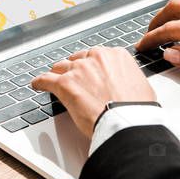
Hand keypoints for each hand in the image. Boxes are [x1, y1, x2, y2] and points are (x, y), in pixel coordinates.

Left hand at [31, 47, 155, 137]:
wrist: (127, 122)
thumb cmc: (136, 109)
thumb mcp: (141, 86)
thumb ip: (128, 79)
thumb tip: (127, 86)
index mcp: (116, 55)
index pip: (98, 56)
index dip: (92, 66)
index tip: (91, 72)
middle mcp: (96, 58)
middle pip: (77, 60)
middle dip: (76, 69)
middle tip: (76, 80)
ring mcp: (78, 69)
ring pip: (61, 67)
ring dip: (59, 75)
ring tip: (55, 81)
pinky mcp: (64, 84)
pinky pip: (45, 79)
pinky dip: (40, 82)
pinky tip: (38, 84)